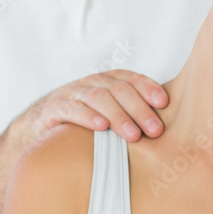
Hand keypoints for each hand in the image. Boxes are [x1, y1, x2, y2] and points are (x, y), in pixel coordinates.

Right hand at [12, 70, 168, 146]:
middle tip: (155, 130)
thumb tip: (169, 129)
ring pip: (98, 97)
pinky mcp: (55, 108)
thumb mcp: (110, 114)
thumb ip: (133, 115)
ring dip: (117, 115)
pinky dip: (87, 116)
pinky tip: (100, 127)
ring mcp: (72, 93)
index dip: (148, 88)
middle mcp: (92, 83)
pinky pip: (72, 108)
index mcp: (108, 81)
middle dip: (139, 109)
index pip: (132, 79)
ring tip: (132, 134)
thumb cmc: (86, 121)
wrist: (43, 124)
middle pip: (119, 89)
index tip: (164, 103)